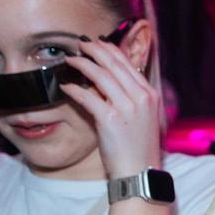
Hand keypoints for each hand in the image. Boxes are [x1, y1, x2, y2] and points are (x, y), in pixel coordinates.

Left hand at [59, 34, 163, 179]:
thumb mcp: (142, 117)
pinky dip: (74, 89)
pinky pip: (87, 97)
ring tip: (70, 60)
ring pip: (100, 76)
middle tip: (79, 44)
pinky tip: (65, 86)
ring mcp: (126, 107)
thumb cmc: (138, 146)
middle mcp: (141, 97)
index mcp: (149, 94)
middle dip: (94, 50)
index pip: (128, 63)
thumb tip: (109, 81)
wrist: (139, 171)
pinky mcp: (110, 119)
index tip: (97, 43)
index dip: (110, 49)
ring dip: (82, 64)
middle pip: (114, 64)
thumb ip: (130, 97)